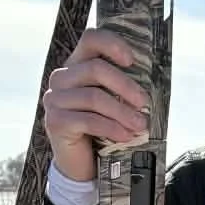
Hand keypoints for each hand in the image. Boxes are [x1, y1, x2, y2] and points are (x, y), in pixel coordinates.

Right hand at [42, 28, 149, 182]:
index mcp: (76, 65)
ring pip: (93, 97)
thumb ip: (120, 88)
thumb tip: (150, 83)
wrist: (81, 165)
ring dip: (122, 112)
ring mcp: (54, 99)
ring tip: (140, 125)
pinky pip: (88, 120)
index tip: (132, 60)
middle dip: (125, 86)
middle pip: (95, 69)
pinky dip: (111, 128)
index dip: (112, 44)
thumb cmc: (100, 129)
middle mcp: (61, 78)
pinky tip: (125, 136)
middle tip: (144, 102)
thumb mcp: (111, 103)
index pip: (90, 40)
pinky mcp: (55, 121)